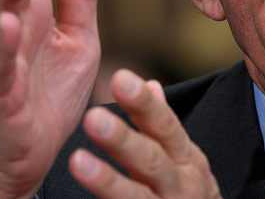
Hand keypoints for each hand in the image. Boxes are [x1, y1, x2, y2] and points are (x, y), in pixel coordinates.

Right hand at [0, 0, 100, 198]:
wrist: (34, 150)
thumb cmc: (51, 90)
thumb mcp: (79, 36)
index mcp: (35, 12)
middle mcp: (14, 30)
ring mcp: (5, 61)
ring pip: (1, 18)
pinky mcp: (3, 96)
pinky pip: (1, 68)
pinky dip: (4, 46)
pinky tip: (8, 23)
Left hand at [69, 69, 221, 198]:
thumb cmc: (186, 193)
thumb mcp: (182, 157)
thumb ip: (162, 126)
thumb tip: (149, 84)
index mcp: (186, 159)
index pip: (164, 125)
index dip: (143, 104)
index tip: (120, 78)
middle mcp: (180, 185)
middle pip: (151, 160)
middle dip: (122, 139)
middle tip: (92, 117)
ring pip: (137, 197)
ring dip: (107, 181)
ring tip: (78, 162)